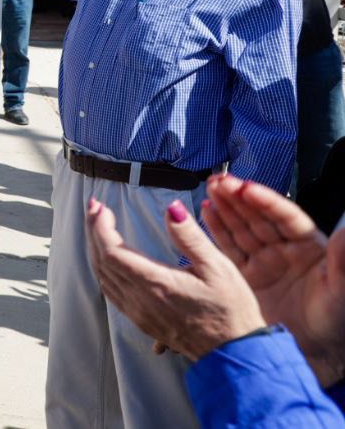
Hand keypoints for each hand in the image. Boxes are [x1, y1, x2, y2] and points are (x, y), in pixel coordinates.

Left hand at [85, 197, 265, 361]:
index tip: (100, 206)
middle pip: (101, 261)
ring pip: (103, 276)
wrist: (234, 353)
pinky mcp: (141, 320)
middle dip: (94, 230)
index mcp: (157, 284)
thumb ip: (190, 237)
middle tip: (95, 207)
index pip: (112, 251)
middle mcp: (140, 300)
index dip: (100, 226)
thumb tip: (172, 208)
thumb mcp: (219, 267)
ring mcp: (138, 312)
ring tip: (98, 225)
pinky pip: (111, 291)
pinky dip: (103, 268)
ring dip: (96, 248)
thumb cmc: (231, 310)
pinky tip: (108, 256)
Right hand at [202, 175, 344, 384]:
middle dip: (238, 197)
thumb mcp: (340, 292)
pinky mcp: (245, 276)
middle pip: (259, 216)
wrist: (313, 356)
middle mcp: (284, 251)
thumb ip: (343, 262)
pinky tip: (206, 212)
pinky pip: (228, 247)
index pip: (285, 217)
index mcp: (309, 248)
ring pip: (242, 227)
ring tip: (210, 189)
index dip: (265, 201)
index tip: (247, 188)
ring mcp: (264, 262)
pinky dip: (216, 229)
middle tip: (219, 181)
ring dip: (225, 207)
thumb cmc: (334, 324)